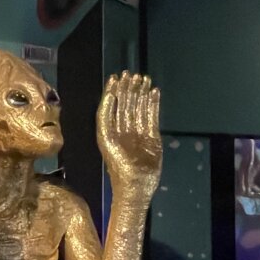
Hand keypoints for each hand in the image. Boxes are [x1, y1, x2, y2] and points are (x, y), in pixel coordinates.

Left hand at [98, 71, 160, 187]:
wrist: (135, 185)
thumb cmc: (117, 164)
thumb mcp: (105, 138)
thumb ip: (105, 116)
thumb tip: (110, 95)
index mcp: (110, 129)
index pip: (112, 105)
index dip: (114, 90)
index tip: (117, 77)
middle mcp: (124, 129)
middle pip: (126, 104)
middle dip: (128, 89)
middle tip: (132, 74)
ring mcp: (139, 133)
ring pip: (139, 108)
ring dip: (141, 94)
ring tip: (144, 79)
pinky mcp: (152, 137)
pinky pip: (152, 117)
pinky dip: (153, 104)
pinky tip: (154, 93)